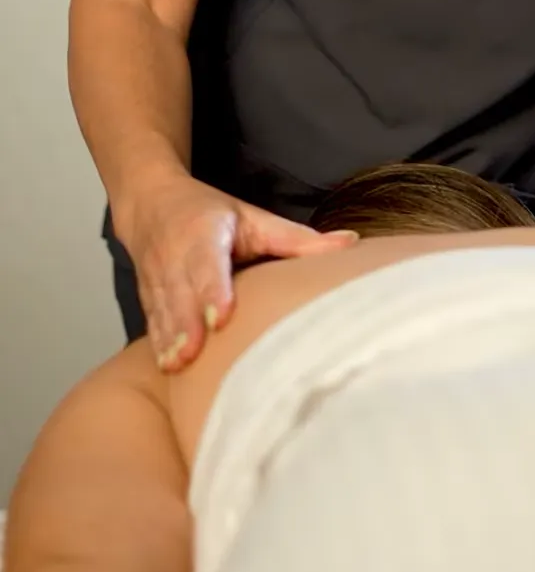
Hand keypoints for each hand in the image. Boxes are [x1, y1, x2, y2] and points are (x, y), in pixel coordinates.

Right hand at [122, 172, 357, 373]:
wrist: (150, 204)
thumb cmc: (208, 213)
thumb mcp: (252, 218)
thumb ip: (296, 238)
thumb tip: (351, 243)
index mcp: (205, 233)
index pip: (207, 262)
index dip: (213, 288)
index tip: (222, 315)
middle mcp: (177, 256)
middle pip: (181, 292)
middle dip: (187, 324)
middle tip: (195, 354)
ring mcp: (158, 277)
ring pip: (163, 310)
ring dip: (170, 338)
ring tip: (179, 365)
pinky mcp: (147, 296)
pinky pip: (151, 320)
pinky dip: (157, 343)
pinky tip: (166, 367)